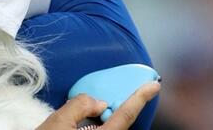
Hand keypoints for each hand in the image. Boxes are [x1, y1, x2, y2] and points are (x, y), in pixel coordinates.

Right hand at [36, 82, 159, 129]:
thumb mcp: (57, 123)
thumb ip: (79, 106)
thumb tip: (98, 102)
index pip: (126, 115)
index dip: (140, 98)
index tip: (154, 86)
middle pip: (121, 124)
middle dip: (119, 109)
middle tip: (110, 100)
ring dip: (108, 119)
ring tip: (93, 114)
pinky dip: (102, 126)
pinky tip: (88, 123)